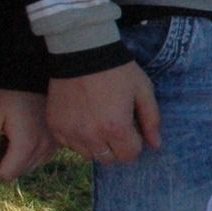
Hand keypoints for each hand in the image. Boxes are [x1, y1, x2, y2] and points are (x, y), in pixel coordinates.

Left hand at [0, 89, 53, 179]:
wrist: (31, 78)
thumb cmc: (7, 97)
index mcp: (26, 145)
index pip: (6, 174)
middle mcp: (43, 148)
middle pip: (18, 173)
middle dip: (5, 162)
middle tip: (1, 140)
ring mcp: (52, 146)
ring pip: (29, 167)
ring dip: (18, 159)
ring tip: (13, 137)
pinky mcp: (56, 142)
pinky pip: (40, 159)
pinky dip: (30, 154)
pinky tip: (25, 137)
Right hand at [48, 62, 162, 164]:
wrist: (82, 51)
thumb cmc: (117, 70)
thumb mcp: (143, 90)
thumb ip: (151, 120)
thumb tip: (156, 145)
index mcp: (116, 127)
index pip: (130, 155)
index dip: (134, 143)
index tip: (131, 128)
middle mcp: (91, 135)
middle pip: (109, 158)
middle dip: (116, 146)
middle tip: (115, 124)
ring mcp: (70, 132)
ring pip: (88, 154)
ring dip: (96, 143)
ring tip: (98, 120)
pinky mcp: (55, 125)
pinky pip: (69, 144)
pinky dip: (77, 137)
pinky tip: (82, 117)